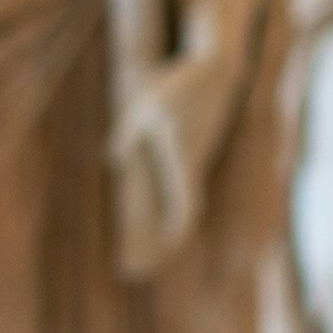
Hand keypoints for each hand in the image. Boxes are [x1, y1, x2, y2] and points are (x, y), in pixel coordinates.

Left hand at [109, 26, 238, 280]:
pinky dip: (175, 199)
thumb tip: (113, 162)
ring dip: (173, 220)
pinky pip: (184, 181)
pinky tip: (163, 202)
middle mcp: (194, 165)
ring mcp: (198, 156)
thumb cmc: (180, 87)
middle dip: (169, 241)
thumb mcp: (144, 110)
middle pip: (186, 211)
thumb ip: (128, 137)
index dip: (176, 236)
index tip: (165, 258)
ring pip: (186, 197)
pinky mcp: (197, 145)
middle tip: (148, 265)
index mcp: (184, 163)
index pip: (186, 210)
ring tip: (156, 243)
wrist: (218, 67)